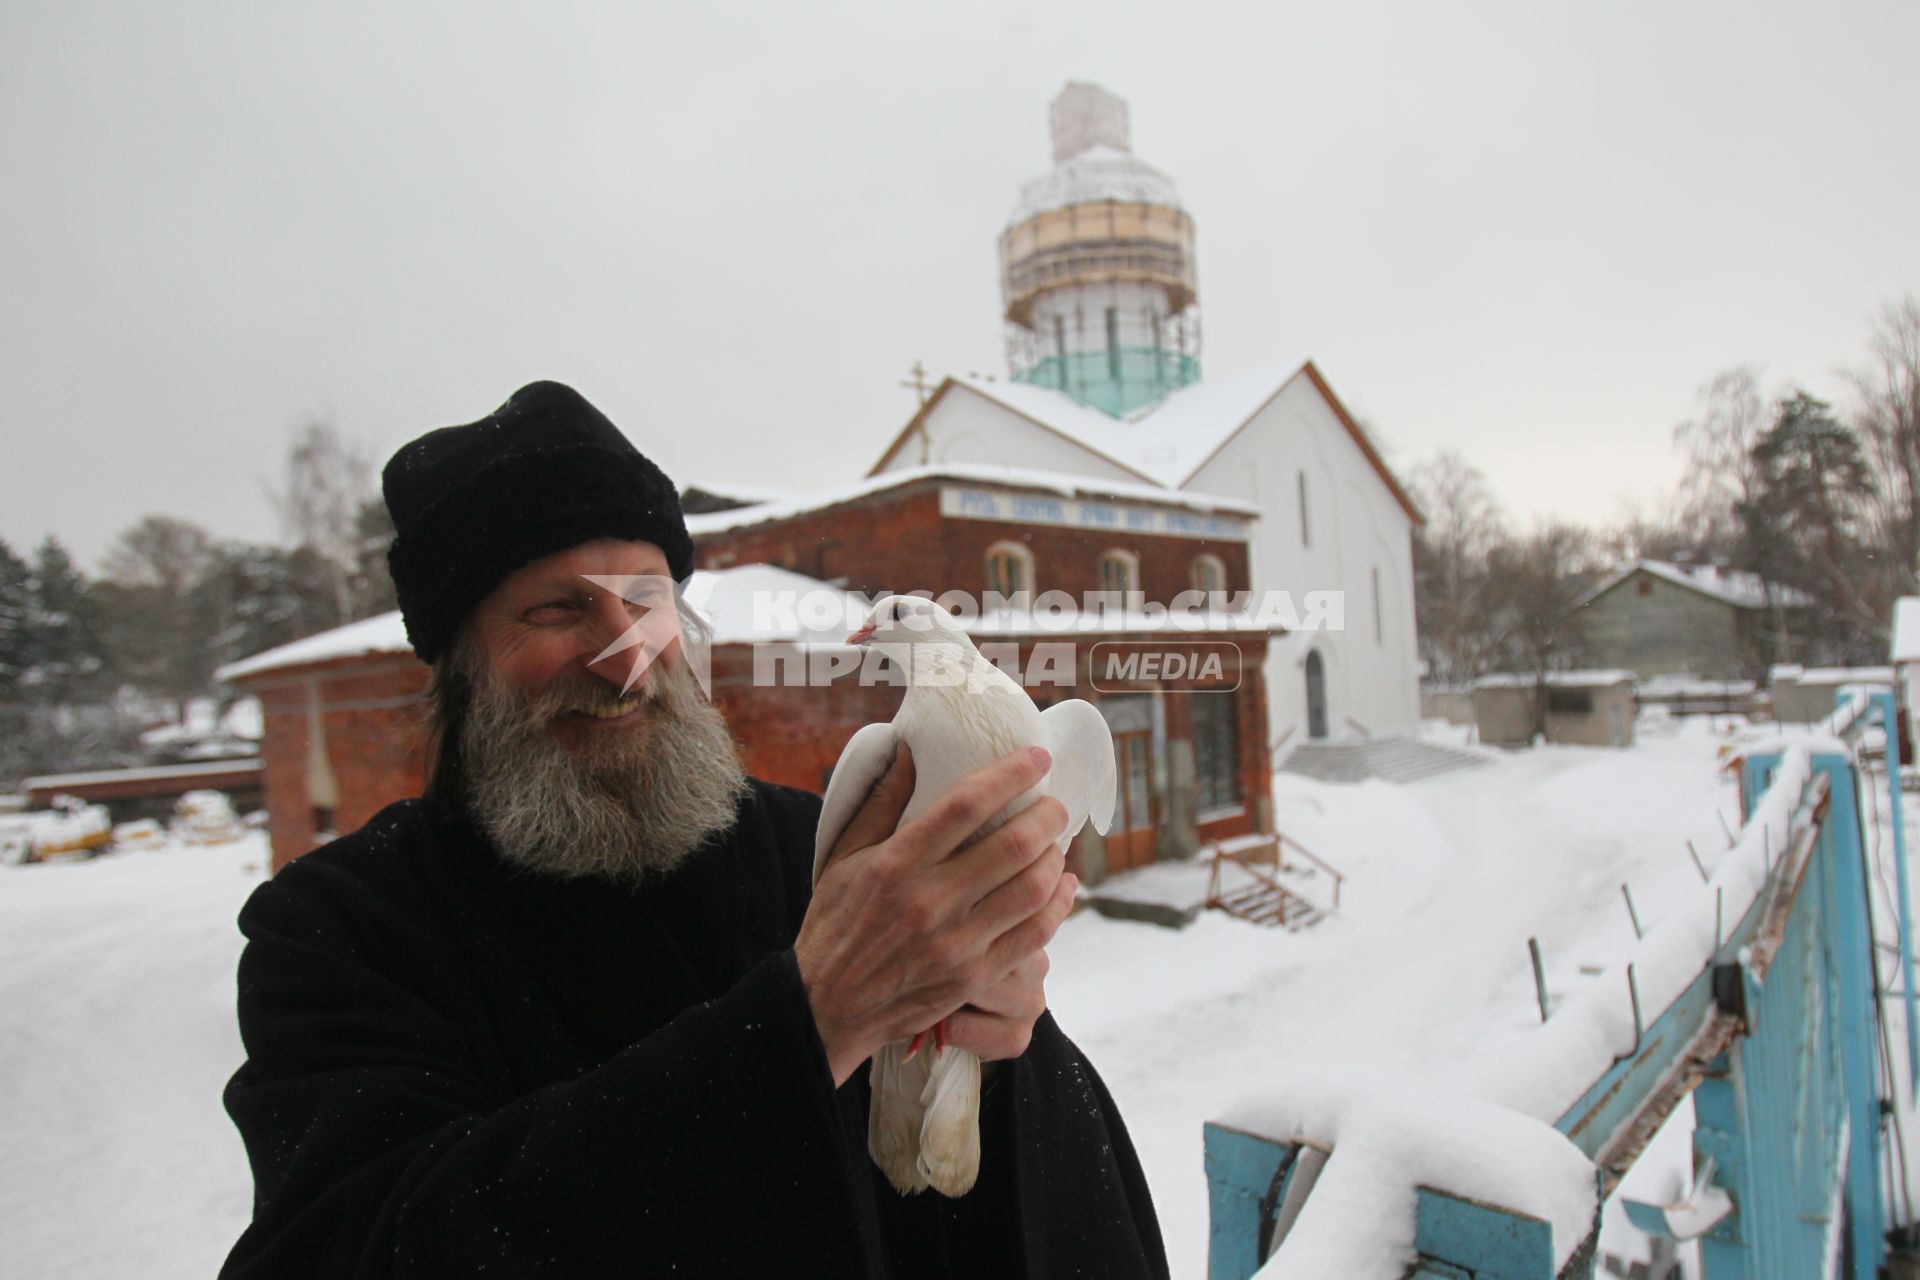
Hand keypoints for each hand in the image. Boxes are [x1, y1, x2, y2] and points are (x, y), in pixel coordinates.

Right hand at [794, 744, 1074, 1085]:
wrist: (828, 1006)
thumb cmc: (835, 923)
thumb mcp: (843, 857)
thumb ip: (880, 802)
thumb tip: (908, 750)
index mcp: (898, 863)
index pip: (967, 805)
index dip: (1010, 775)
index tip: (1036, 758)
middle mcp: (930, 901)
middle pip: (1013, 845)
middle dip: (1048, 815)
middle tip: (1055, 804)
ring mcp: (956, 943)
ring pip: (1032, 888)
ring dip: (1055, 858)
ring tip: (1056, 843)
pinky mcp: (974, 976)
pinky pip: (1034, 934)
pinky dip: (1058, 904)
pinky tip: (1062, 886)